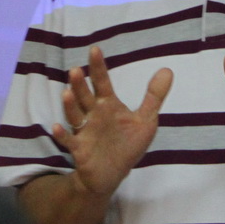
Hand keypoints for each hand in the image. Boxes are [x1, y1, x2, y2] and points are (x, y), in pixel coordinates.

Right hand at [51, 46, 172, 198]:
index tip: (94, 49)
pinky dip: (62, 135)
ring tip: (66, 94)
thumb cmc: (127, 144)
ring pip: (75, 115)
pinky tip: (56, 127)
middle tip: (75, 71)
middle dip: (80, 85)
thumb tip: (168, 70)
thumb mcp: (145, 121)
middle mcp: (93, 115)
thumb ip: (154, 96)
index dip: (98, 67)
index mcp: (108, 105)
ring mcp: (84, 131)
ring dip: (70, 105)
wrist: (113, 174)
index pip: (102, 82)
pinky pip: (69, 141)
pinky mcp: (79, 149)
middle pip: (85, 97)